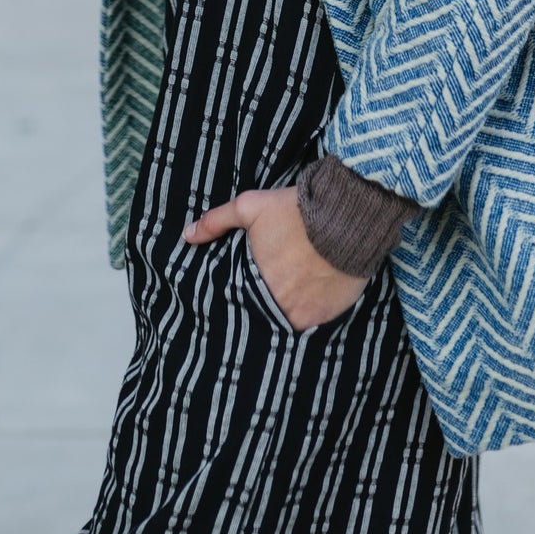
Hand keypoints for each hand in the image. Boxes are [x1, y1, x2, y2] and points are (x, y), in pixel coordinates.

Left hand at [184, 187, 367, 332]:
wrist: (347, 215)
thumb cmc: (296, 211)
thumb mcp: (251, 207)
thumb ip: (217, 221)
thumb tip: (188, 236)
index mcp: (254, 283)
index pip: (238, 304)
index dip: (238, 302)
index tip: (240, 298)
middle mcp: (277, 306)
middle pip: (262, 317)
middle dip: (260, 311)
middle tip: (263, 302)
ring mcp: (303, 315)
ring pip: (285, 325)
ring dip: (283, 317)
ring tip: (286, 304)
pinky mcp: (327, 317)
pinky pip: (312, 327)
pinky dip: (307, 317)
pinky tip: (307, 304)